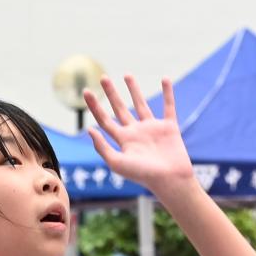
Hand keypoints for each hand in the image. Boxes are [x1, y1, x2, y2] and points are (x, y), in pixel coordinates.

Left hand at [84, 74, 194, 191]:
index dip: (95, 106)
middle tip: (104, 78)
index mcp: (123, 141)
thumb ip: (102, 147)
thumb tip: (89, 129)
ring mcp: (153, 129)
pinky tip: (165, 79)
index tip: (86, 91)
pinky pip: (168, 106)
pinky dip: (168, 93)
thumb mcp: (117, 162)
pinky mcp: (169, 127)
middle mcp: (136, 132)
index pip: (105, 120)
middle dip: (111, 94)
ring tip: (127, 75)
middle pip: (120, 109)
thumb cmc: (143, 175)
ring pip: (141, 105)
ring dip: (134, 90)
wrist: (170, 180)